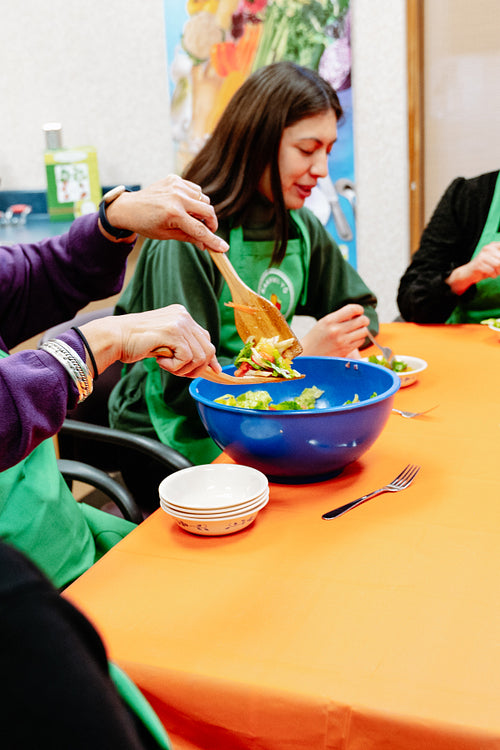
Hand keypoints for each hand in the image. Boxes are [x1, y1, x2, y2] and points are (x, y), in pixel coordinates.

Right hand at [80, 305, 221, 377]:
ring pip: (199, 356)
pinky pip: (187, 358)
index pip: (206, 338)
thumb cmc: (135, 343)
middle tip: (178, 372)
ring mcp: (179, 322)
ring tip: (165, 365)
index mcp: (182, 315)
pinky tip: (160, 361)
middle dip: (196, 367)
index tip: (214, 370)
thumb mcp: (165, 343)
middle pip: (207, 348)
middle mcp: (183, 315)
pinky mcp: (173, 332)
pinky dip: (174, 366)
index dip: (209, 358)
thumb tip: (208, 365)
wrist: (114, 337)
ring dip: (183, 368)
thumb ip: (184, 347)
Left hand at [103, 175, 228, 252]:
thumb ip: (189, 238)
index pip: (200, 230)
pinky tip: (185, 205)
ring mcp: (176, 186)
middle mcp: (177, 197)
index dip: (213, 240)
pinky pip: (195, 190)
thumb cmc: (146, 224)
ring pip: (204, 200)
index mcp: (173, 214)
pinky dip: (195, 199)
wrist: (129, 207)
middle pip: (208, 211)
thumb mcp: (167, 235)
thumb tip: (206, 245)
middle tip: (208, 231)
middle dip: (211, 224)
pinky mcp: (175, 179)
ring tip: (191, 218)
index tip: (224, 248)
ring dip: (202, 211)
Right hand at [300, 304, 369, 357]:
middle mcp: (336, 330)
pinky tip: (353, 339)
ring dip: (362, 330)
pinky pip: (360, 342)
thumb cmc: (315, 338)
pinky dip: (359, 339)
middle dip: (364, 320)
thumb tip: (357, 314)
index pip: (352, 309)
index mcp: (330, 320)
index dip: (359, 309)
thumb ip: (339, 317)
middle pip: (362, 320)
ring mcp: (342, 341)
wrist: (308, 355)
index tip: (359, 311)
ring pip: (364, 332)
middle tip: (361, 322)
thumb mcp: (324, 323)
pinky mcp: (346, 350)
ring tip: (356, 331)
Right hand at [446, 242, 499, 294]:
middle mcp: (487, 248)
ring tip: (496, 273)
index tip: (497, 261)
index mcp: (492, 246)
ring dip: (499, 271)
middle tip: (499, 270)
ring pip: (498, 264)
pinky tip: (491, 275)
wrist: (469, 273)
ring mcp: (481, 256)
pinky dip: (493, 275)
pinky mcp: (478, 264)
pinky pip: (491, 270)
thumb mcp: (495, 259)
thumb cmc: (485, 266)